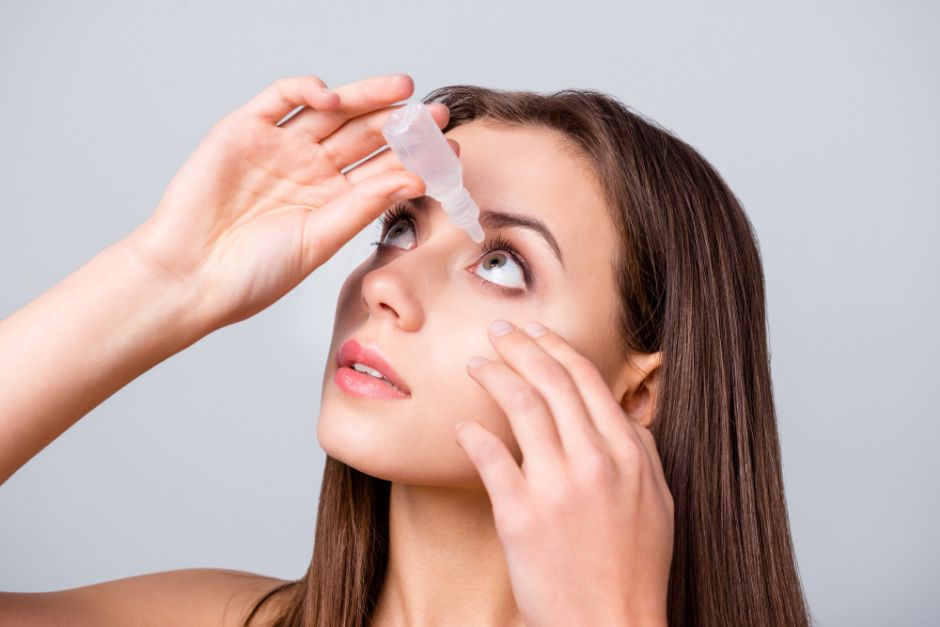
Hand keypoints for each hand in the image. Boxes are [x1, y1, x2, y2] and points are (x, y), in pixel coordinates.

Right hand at [125, 73, 452, 332]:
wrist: (189, 276)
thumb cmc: (251, 273)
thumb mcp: (319, 240)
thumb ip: (362, 206)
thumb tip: (413, 178)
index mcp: (330, 201)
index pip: (381, 170)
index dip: (414, 158)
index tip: (450, 153)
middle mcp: (309, 171)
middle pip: (362, 136)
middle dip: (399, 123)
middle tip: (436, 115)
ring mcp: (278, 148)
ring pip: (330, 111)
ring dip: (365, 97)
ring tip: (401, 89)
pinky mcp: (244, 129)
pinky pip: (281, 98)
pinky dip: (308, 90)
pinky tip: (334, 97)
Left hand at [457, 319, 673, 626]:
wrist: (611, 626)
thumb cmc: (634, 569)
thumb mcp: (657, 502)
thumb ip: (640, 451)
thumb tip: (620, 414)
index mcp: (628, 452)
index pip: (587, 378)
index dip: (555, 347)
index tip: (535, 332)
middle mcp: (595, 460)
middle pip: (551, 381)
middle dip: (520, 346)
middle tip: (498, 331)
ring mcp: (557, 486)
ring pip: (522, 406)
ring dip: (495, 375)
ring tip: (476, 365)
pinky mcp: (520, 516)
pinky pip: (490, 458)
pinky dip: (472, 434)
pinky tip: (462, 425)